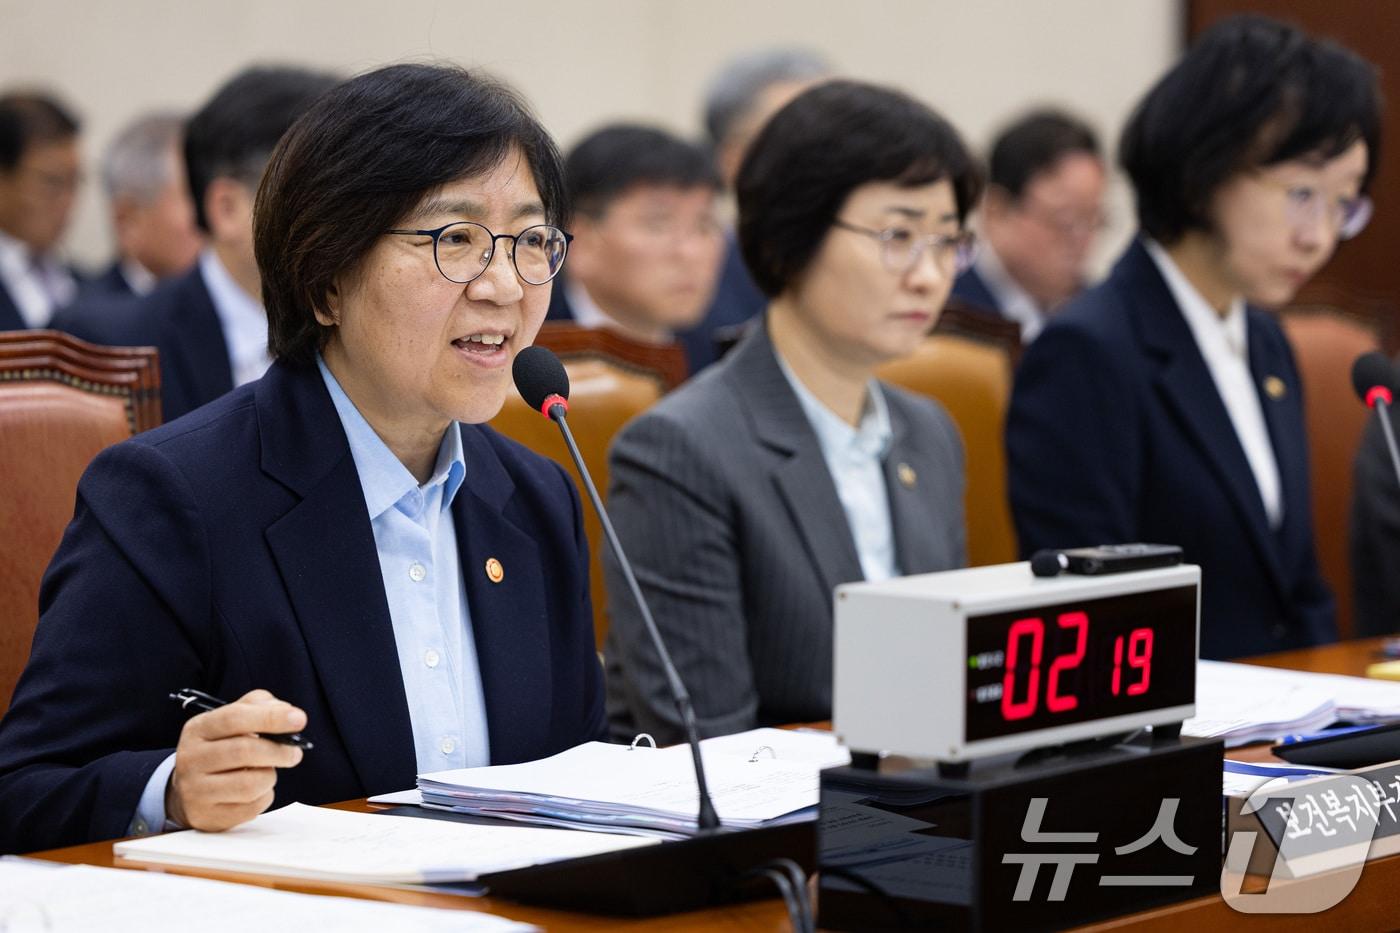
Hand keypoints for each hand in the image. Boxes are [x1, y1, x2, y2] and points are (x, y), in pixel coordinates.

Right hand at [165, 689, 306, 830]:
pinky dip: (264, 796)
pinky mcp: (208, 817)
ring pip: (251, 784)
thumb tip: (287, 712)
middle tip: (295, 752)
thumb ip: (260, 706)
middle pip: (244, 751)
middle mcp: (190, 759)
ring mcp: (195, 791)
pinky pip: (252, 807)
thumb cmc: (221, 748)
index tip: (300, 719)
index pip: (234, 718)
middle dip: (279, 751)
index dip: (270, 717)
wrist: (189, 791)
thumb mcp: (232, 720)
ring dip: (269, 776)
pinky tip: (255, 790)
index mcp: (198, 729)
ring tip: (266, 772)